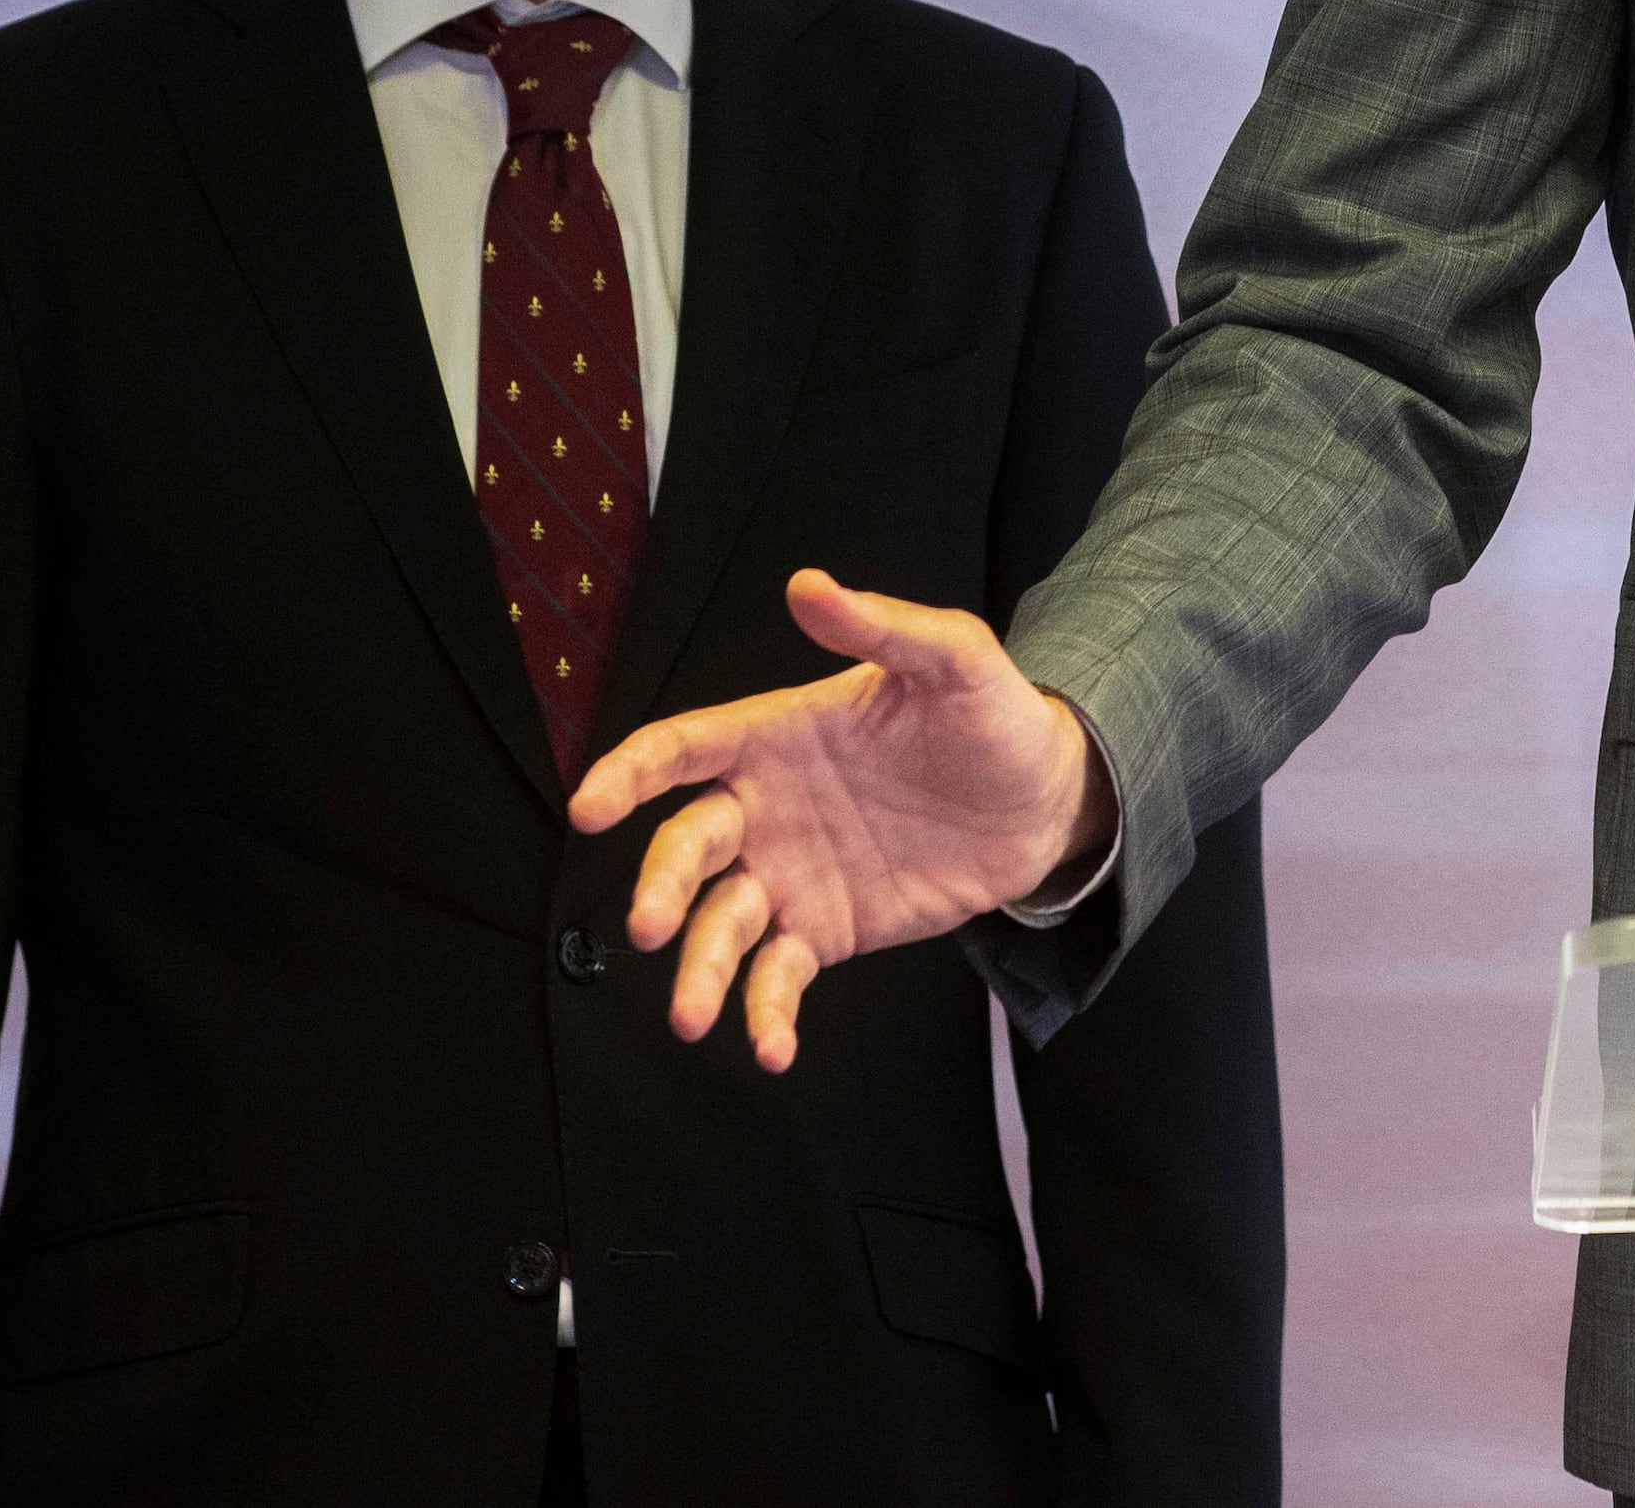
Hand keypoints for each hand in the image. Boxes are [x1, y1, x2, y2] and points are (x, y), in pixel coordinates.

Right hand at [568, 569, 1109, 1069]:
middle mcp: (766, 808)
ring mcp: (789, 875)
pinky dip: (765, 1016)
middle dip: (659, 887)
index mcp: (777, 736)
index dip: (630, 773)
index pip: (684, 749)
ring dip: (697, 970)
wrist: (1043, 800)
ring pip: (718, 925)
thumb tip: (808, 584)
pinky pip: (776, 978)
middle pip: (687, 847)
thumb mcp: (952, 659)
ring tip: (691, 1016)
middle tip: (649, 925)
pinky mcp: (823, 932)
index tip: (591, 807)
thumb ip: (882, 625)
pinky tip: (771, 1049)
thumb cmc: (988, 716)